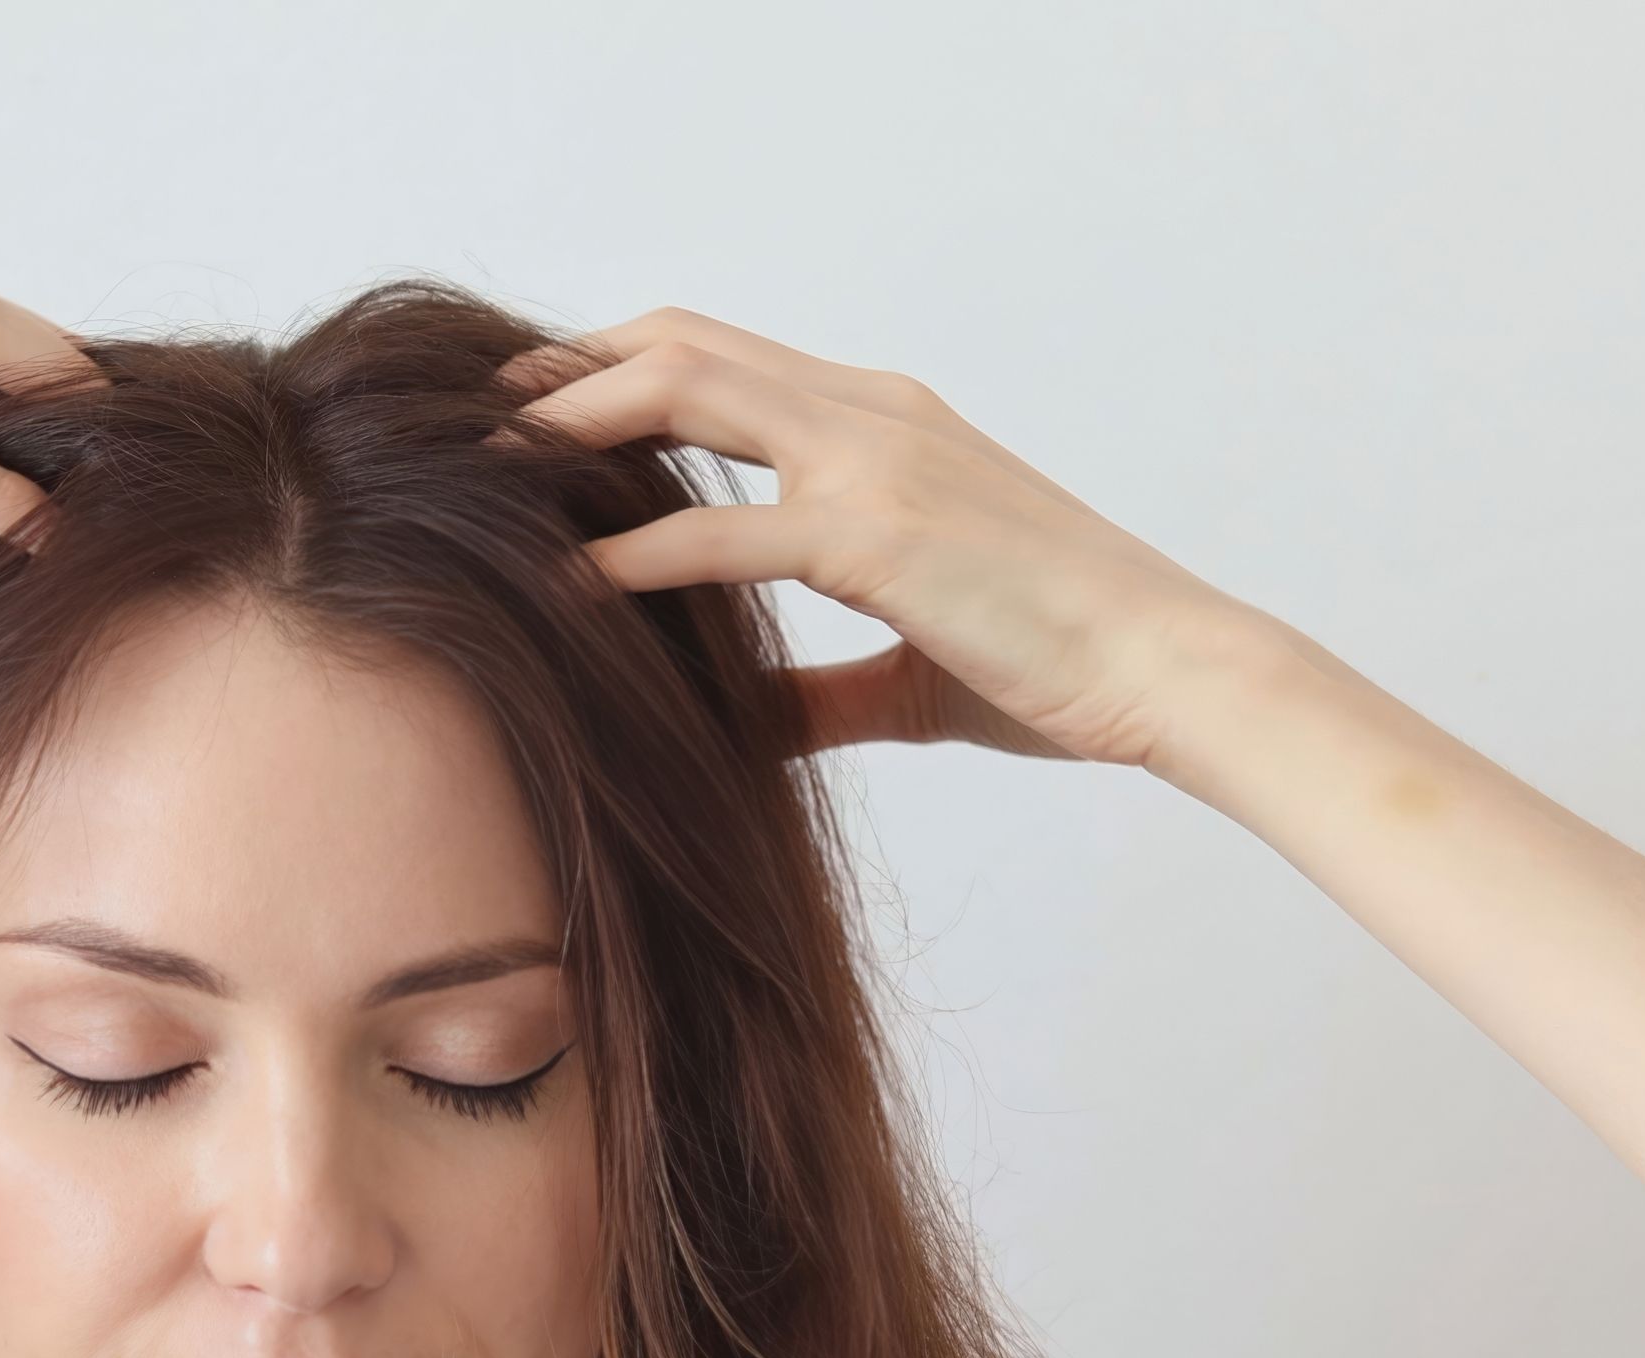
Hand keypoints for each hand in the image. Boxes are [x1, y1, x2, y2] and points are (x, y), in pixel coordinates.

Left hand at [498, 309, 1270, 771]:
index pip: (724, 356)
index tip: (538, 408)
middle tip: (478, 415)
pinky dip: (631, 549)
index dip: (619, 366)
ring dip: (577, 425)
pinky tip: (563, 583)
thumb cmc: (1059, 663)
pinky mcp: (878, 535)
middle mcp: (872, 416)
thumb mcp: (914, 667)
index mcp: (884, 424)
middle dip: (570, 371)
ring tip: (489, 468)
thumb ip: (819, 686)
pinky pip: (721, 528)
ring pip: (689, 395)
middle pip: (684, 348)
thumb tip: (743, 724)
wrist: (1166, 666)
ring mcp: (875, 463)